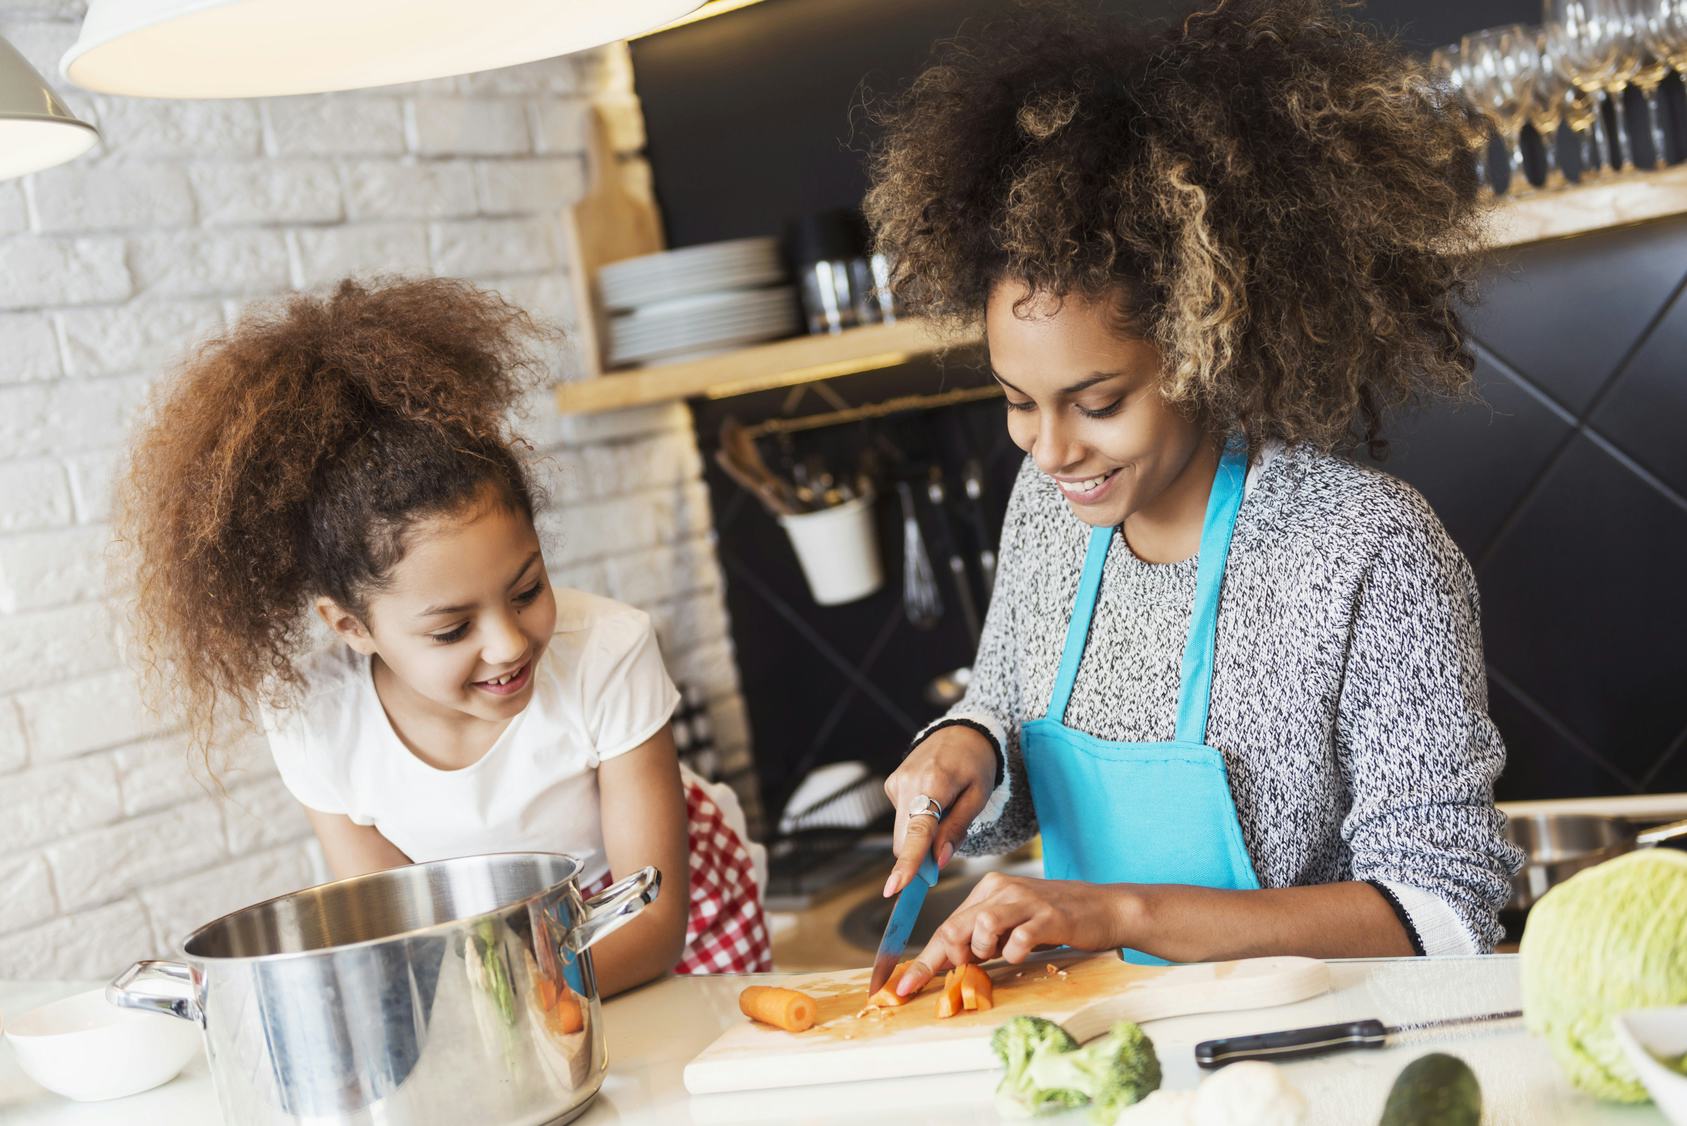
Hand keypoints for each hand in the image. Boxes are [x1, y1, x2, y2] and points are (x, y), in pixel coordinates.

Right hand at [883, 724, 997, 897]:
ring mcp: (896, 782)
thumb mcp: (978, 796)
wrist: (961, 731)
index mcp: (934, 782)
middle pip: (905, 839)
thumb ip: (957, 829)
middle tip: (943, 855)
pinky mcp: (891, 784)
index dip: (907, 862)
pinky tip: (934, 801)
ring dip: (921, 836)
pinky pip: (902, 817)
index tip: (895, 887)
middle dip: (920, 855)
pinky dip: (917, 820)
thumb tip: (938, 861)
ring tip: (945, 811)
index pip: (918, 831)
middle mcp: (908, 782)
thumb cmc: (975, 764)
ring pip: (902, 831)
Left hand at [895, 873, 1129, 995]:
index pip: (946, 927)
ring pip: (981, 926)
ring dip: (984, 951)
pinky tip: (1023, 951)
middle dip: (950, 959)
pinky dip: (1015, 953)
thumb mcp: (1012, 924)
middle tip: (964, 971)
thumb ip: (982, 938)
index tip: (902, 987)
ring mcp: (1025, 901)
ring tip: (1001, 953)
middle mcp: (1001, 890)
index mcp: (988, 890)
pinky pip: (1019, 939)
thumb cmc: (1053, 920)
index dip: (922, 962)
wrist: (1103, 908)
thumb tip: (951, 963)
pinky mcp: (1049, 916)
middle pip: (955, 927)